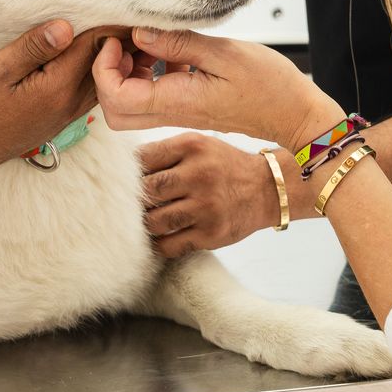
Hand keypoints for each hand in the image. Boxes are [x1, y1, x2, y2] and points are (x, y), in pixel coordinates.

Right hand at [0, 20, 103, 170]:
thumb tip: (66, 27)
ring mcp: (70, 113)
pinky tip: (85, 54)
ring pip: (103, 77)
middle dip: (111, 35)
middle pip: (106, 62)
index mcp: (57, 87)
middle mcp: (71, 103)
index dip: (103, 20)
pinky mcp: (64, 117)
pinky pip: (91, 89)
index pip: (94, 46)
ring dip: (106, 53)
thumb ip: (32, 48)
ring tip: (105, 26)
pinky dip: (95, 68)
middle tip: (116, 8)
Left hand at [94, 27, 337, 145]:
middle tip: (127, 43)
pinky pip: (154, 96)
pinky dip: (151, 73)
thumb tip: (140, 32)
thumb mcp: (225, 54)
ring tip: (152, 42)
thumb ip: (178, 44)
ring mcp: (179, 113)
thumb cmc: (269, 85)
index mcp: (177, 102)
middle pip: (114, 110)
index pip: (116, 98)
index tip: (119, 40)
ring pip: (131, 104)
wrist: (295, 114)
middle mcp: (173, 113)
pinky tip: (174, 52)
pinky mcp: (188, 107)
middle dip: (109, 75)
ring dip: (130, 71)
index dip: (105, 69)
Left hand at [138, 133, 288, 257]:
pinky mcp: (211, 234)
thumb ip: (166, 153)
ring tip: (150, 220)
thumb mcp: (199, 145)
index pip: (142, 159)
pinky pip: (170, 246)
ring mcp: (206, 206)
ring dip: (147, 224)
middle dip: (136, 201)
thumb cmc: (224, 166)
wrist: (266, 189)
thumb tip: (124, 170)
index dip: (128, 173)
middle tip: (134, 204)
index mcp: (192, 147)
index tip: (125, 181)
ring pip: (154, 222)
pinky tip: (163, 236)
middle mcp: (199, 175)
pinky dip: (160, 244)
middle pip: (146, 192)